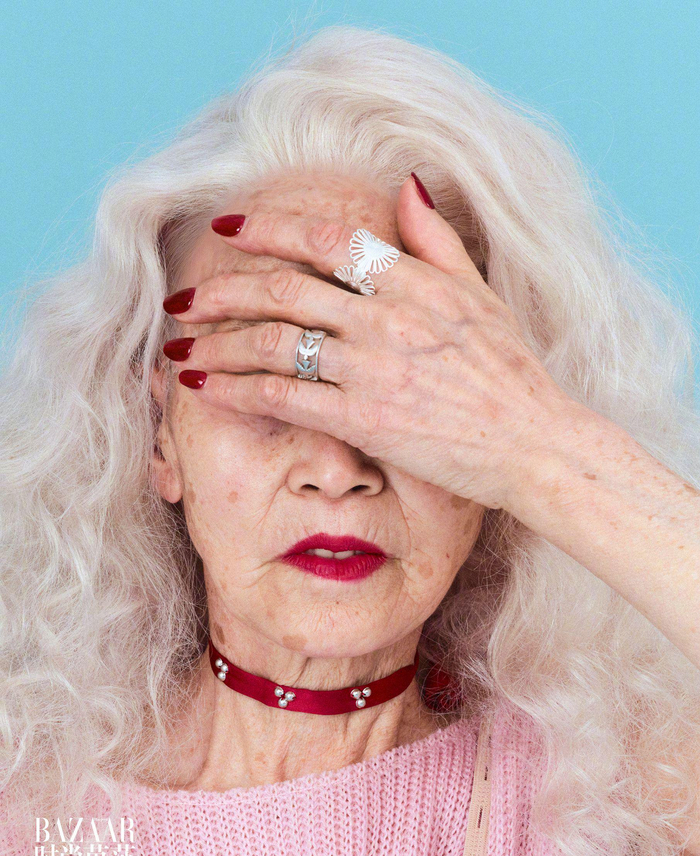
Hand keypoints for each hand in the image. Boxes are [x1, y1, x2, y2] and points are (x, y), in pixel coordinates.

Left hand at [162, 174, 573, 509]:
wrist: (533, 443)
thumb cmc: (510, 372)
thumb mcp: (481, 293)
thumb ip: (435, 239)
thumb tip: (405, 183)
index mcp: (413, 281)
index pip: (326, 239)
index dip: (269, 228)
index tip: (229, 229)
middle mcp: (386, 317)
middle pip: (284, 289)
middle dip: (223, 290)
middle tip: (185, 297)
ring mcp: (372, 368)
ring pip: (274, 343)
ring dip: (218, 342)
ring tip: (181, 348)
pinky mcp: (364, 419)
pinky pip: (285, 397)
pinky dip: (238, 388)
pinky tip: (206, 387)